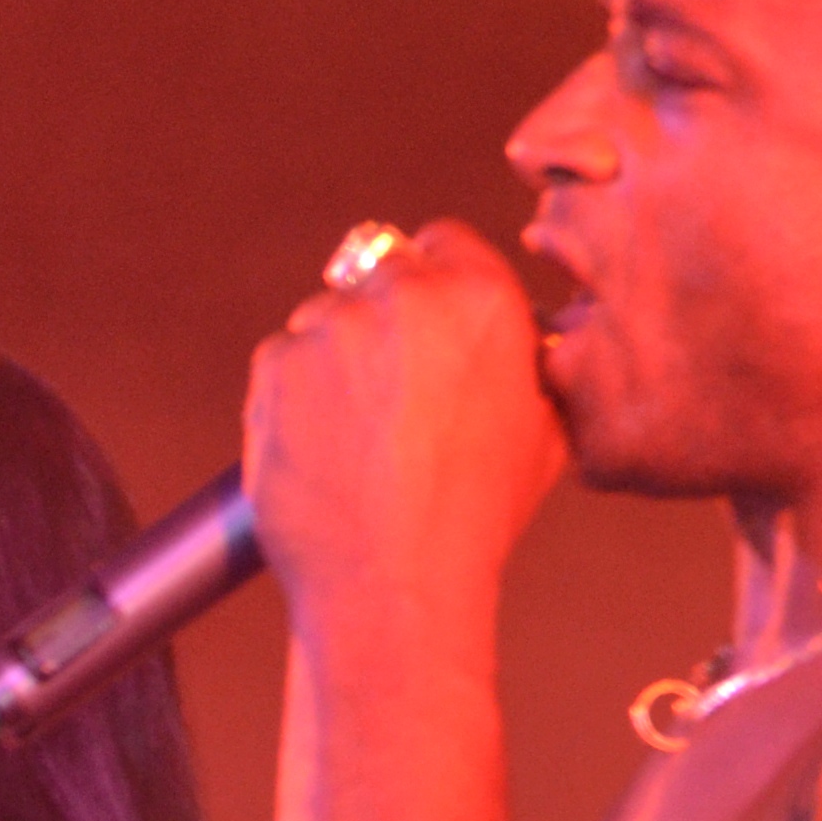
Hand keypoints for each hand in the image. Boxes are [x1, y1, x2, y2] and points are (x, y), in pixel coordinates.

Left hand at [240, 220, 564, 630]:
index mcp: (483, 298)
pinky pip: (282, 359)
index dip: (436, 282)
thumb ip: (529, 362)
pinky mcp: (276, 364)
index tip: (428, 322)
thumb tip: (524, 339)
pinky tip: (323, 443)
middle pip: (378, 270)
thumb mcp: (545, 430)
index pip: (444, 242)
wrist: (394, 578)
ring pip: (325, 316)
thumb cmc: (475, 514)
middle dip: (381, 313)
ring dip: (334, 354)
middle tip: (389, 383)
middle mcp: (405, 296)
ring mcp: (333, 327)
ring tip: (358, 431)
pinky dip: (294, 391)